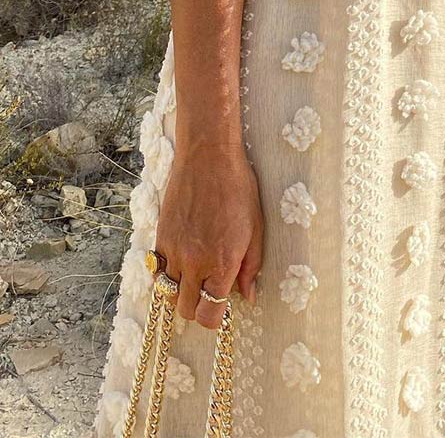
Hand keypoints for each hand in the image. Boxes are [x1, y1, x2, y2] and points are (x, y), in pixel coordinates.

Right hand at [153, 148, 263, 328]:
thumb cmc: (238, 188)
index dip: (216, 318)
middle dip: (199, 308)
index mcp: (222, 263)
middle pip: (186, 310)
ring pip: (168, 294)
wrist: (208, 157)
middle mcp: (194, 262)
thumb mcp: (256, 228)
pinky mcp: (160, 237)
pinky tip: (182, 261)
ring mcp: (173, 251)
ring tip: (196, 276)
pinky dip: (167, 274)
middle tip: (210, 291)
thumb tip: (248, 296)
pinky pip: (158, 271)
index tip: (222, 307)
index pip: (209, 316)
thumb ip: (250, 267)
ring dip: (181, 292)